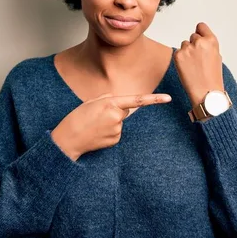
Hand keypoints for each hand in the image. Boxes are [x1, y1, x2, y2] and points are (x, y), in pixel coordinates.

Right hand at [51, 92, 171, 160]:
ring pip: (119, 122)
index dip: (154, 99)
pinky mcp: (115, 140)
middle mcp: (116, 117)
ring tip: (94, 125)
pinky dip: (108, 132)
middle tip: (97, 116)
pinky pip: (116, 132)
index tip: (168, 98)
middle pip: (124, 110)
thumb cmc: (77, 118)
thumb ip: (107, 98)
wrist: (68, 139)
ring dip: (110, 122)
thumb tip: (119, 102)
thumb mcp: (91, 102)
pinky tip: (97, 134)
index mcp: (110, 103)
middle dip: (114, 111)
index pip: (137, 100)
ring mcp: (117, 130)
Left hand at [173, 22, 224, 108]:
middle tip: (198, 59)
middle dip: (194, 45)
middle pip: (192, 36)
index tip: (200, 38)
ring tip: (193, 66)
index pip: (201, 26)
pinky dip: (180, 59)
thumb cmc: (213, 77)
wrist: (206, 92)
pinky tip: (187, 68)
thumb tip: (201, 39)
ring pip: (184, 44)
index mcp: (211, 41)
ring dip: (186, 52)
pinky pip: (177, 53)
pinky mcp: (178, 56)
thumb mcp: (216, 56)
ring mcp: (188, 49)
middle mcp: (199, 42)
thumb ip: (208, 45)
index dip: (200, 33)